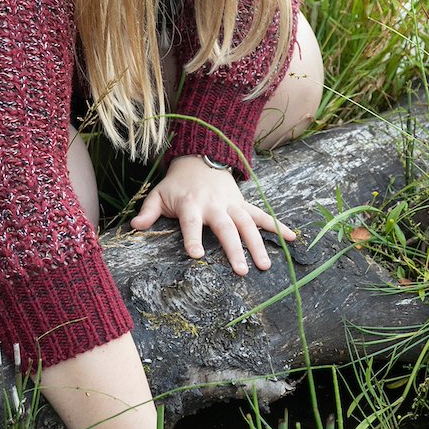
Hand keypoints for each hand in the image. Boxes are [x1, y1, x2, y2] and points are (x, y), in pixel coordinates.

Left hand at [133, 157, 294, 274]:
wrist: (200, 157)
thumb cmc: (177, 183)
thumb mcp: (158, 194)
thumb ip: (148, 212)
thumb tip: (134, 227)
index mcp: (191, 205)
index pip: (191, 224)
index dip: (192, 238)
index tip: (196, 255)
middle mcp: (214, 206)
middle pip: (226, 228)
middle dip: (234, 249)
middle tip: (241, 271)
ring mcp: (232, 204)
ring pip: (248, 225)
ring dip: (258, 244)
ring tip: (265, 265)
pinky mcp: (243, 204)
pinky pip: (263, 215)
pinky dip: (278, 225)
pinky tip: (293, 238)